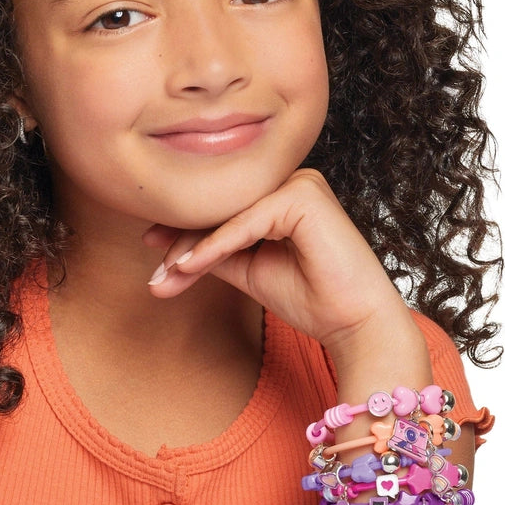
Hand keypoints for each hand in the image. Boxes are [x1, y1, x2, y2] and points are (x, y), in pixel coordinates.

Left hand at [144, 169, 421, 371]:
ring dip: (193, 246)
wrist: (354, 325)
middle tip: (155, 275)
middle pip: (221, 209)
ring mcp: (299, 183)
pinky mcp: (303, 196)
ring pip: (229, 215)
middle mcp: (291, 179)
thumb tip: (161, 253)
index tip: (150, 248)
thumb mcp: (247, 270)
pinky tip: (189, 266)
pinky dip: (215, 246)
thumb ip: (211, 254)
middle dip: (182, 242)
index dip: (184, 228)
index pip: (222, 206)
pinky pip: (245, 223)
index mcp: (281, 190)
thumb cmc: (311, 298)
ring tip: (167, 275)